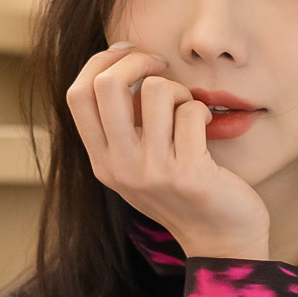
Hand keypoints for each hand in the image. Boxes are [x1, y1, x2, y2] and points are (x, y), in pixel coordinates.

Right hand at [66, 43, 271, 258]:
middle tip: (160, 68)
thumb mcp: (137, 167)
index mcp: (102, 162)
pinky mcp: (188, 173)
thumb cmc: (182, 195)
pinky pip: (191, 111)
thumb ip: (121, 128)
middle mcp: (120, 167)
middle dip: (139, 61)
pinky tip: (207, 128)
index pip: (78, 94)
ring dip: (178, 90)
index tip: (128, 54)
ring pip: (156, 91)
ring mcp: (152, 171)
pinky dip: (202, 111)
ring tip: (188, 110)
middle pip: (107, 84)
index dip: (101, 62)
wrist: (220, 242)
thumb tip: (120, 63)